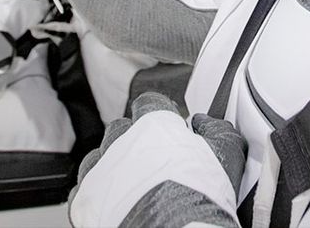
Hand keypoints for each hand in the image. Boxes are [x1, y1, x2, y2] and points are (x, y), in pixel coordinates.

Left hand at [69, 92, 244, 227]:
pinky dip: (97, 195)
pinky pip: (83, 189)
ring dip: (112, 167)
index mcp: (153, 125)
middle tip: (154, 164)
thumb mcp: (226, 157)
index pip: (149, 102)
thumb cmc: (199, 202)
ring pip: (99, 157)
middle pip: (122, 129)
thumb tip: (207, 124)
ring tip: (132, 189)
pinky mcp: (83, 200)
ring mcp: (98, 170)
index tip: (166, 128)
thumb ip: (218, 131)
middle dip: (135, 141)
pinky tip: (115, 206)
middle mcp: (120, 141)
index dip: (159, 114)